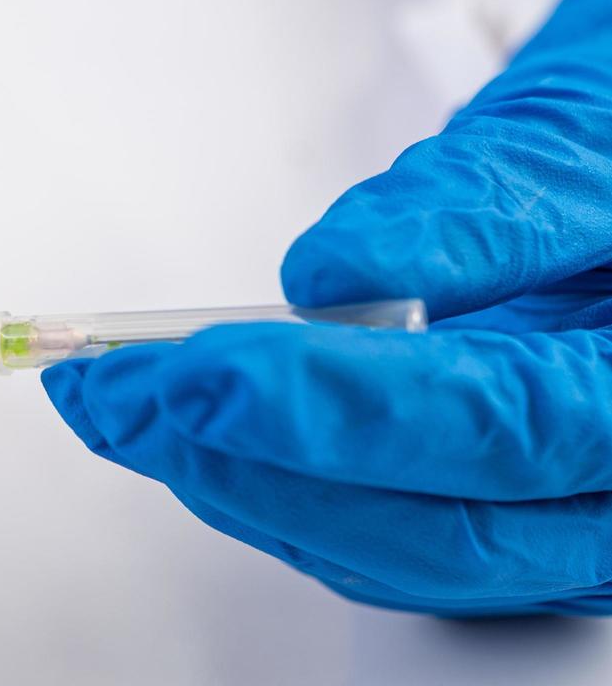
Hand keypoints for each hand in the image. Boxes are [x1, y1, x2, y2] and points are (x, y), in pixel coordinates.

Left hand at [44, 0, 611, 616]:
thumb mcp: (587, 128)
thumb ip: (483, 204)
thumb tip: (334, 276)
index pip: (503, 426)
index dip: (338, 410)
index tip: (201, 369)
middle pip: (438, 530)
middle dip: (253, 465)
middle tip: (120, 395)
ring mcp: (571, 524)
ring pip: (400, 556)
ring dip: (240, 487)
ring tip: (123, 409)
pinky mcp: (508, 521)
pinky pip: (385, 545)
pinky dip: (273, 493)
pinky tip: (189, 438)